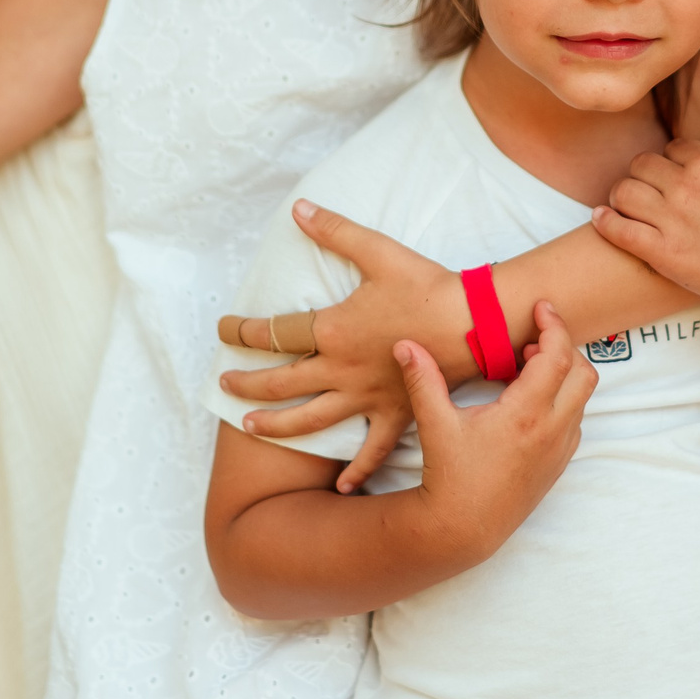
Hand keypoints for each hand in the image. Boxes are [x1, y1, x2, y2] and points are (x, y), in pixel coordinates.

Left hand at [220, 201, 472, 489]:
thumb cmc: (427, 285)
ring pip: (310, 419)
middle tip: (225, 384)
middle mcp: (341, 369)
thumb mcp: (377, 251)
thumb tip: (298, 209)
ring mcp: (366, 397)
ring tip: (250, 427)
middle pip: (281, 382)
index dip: (242, 332)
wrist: (475, 323)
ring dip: (277, 425)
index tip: (224, 330)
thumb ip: (335, 230)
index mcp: (332, 330)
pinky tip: (341, 489)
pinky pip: (371, 449)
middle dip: (247, 384)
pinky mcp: (396, 413)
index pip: (273, 333)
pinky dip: (356, 471)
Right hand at [397, 301, 594, 561]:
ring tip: (524, 370)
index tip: (542, 307)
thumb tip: (405, 345)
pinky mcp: (558, 465)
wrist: (463, 528)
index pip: (558, 356)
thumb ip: (423, 380)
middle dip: (564, 349)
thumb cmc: (449, 477)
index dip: (554, 325)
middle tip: (530, 342)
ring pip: (581, 398)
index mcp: (525, 415)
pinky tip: (527, 402)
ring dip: (563, 376)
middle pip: (584, 373)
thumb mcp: (435, 425)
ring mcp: (559, 450)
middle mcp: (551, 431)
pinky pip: (574, 421)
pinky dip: (561, 401)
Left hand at [592, 116, 699, 311]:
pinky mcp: (662, 253)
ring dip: (622, 195)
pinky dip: (605, 222)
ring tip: (626, 204)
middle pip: (642, 165)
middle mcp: (687, 187)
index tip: (676, 176)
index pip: (672, 148)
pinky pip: (618, 229)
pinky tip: (602, 218)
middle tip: (648, 189)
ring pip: (624, 191)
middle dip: (643, 174)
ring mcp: (672, 221)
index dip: (673, 160)